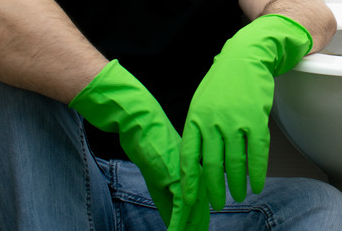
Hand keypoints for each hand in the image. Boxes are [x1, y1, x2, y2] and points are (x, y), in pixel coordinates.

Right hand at [69, 60, 206, 226]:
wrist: (140, 121)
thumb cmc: (148, 144)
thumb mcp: (158, 177)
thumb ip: (167, 197)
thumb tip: (172, 219)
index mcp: (195, 171)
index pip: (202, 202)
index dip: (200, 221)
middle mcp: (196, 173)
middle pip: (202, 209)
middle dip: (197, 228)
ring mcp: (187, 175)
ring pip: (194, 211)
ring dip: (189, 229)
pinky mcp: (175, 176)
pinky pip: (180, 207)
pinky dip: (177, 223)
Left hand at [179, 15, 312, 209]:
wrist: (245, 57)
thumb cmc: (223, 81)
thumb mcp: (201, 103)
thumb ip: (198, 129)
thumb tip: (198, 159)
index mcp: (196, 118)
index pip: (190, 157)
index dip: (190, 181)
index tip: (191, 199)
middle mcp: (213, 122)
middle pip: (212, 165)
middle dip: (215, 189)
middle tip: (218, 203)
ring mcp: (235, 121)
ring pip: (235, 162)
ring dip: (237, 184)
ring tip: (239, 196)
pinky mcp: (256, 119)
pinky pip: (257, 153)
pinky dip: (258, 172)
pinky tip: (257, 183)